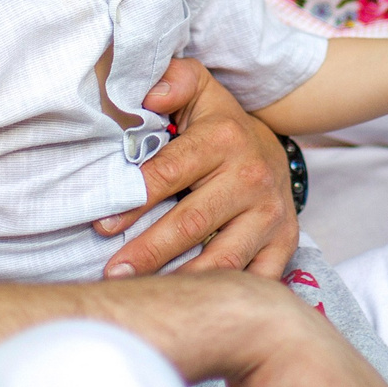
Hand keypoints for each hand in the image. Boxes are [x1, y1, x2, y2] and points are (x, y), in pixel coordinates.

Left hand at [96, 59, 297, 277]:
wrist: (275, 152)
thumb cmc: (220, 127)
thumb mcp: (200, 91)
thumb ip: (173, 81)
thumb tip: (150, 95)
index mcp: (224, 139)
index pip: (169, 173)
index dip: (133, 201)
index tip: (102, 224)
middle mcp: (251, 178)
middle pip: (192, 223)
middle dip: (148, 252)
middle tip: (112, 273)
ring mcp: (271, 216)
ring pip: (221, 259)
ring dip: (180, 281)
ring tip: (143, 296)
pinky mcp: (285, 244)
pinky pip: (253, 279)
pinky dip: (223, 295)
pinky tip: (192, 305)